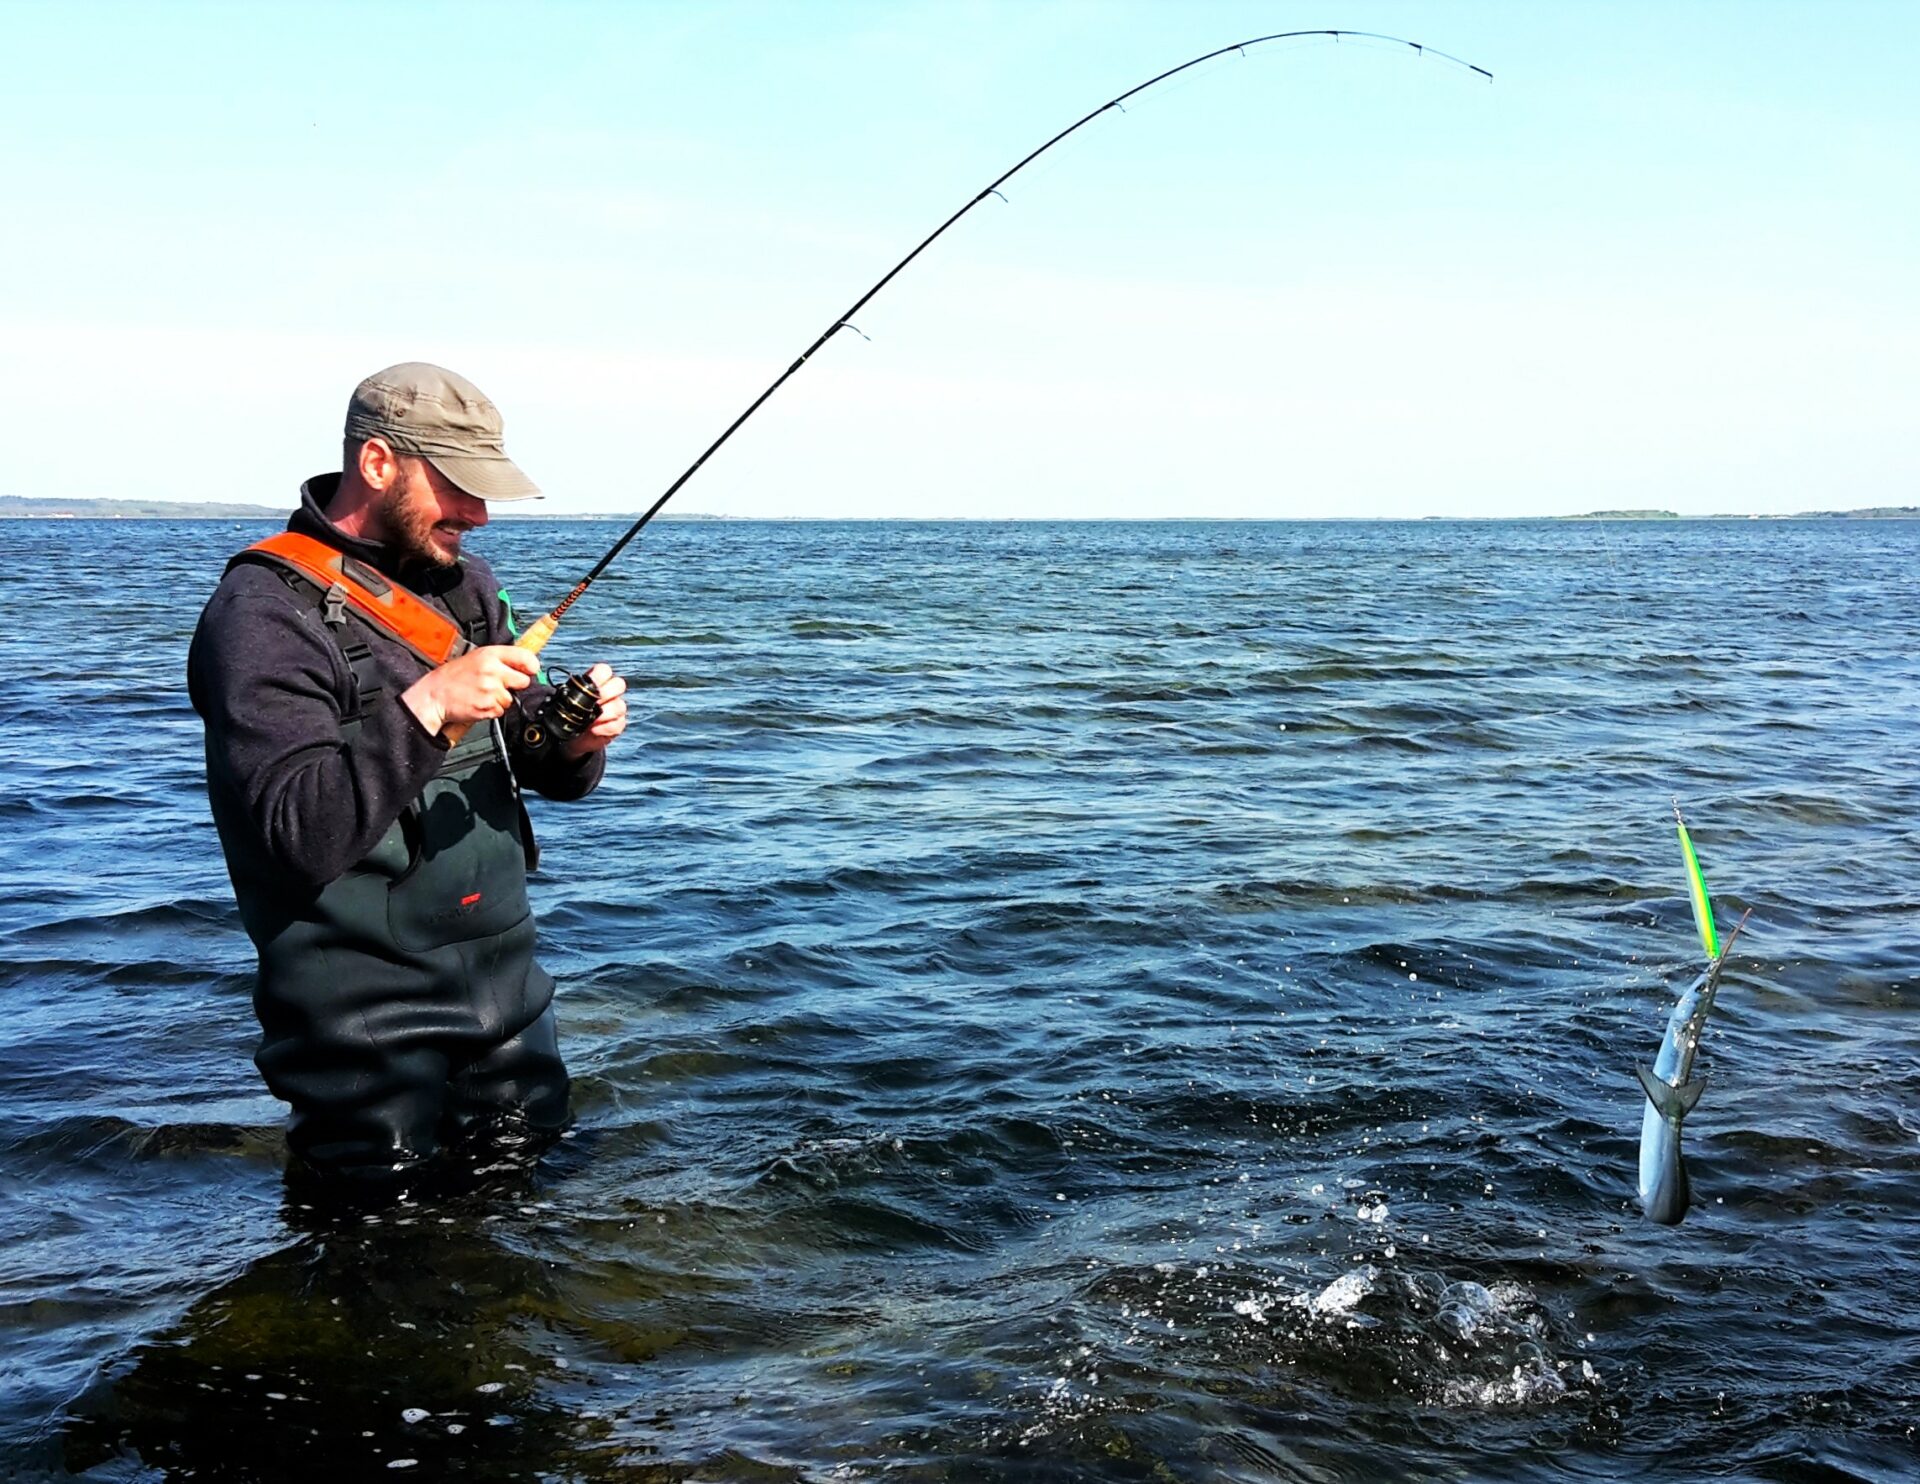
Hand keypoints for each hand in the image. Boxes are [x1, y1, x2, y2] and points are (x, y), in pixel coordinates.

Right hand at [401, 645, 538, 735]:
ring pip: (511, 699)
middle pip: (524, 681)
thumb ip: (500, 659)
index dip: (531, 665)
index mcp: (489, 655)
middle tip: (499, 684)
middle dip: (515, 685)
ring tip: (482, 694)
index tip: (531, 669)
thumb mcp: (475, 657)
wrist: (433, 696)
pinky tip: (479, 702)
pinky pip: (501, 711)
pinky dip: (492, 709)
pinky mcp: (487, 706)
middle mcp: (492, 671)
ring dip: (500, 699)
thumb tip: (524, 664)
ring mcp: (490, 690)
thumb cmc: (452, 677)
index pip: (525, 656)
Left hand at [560, 662, 627, 758]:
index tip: (589, 685)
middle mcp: (609, 694)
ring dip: (606, 713)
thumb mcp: (565, 703)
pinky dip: (606, 727)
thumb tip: (552, 689)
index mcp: (595, 684)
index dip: (600, 675)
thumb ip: (565, 694)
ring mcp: (615, 709)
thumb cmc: (570, 716)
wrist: (572, 738)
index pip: (604, 670)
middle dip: (607, 692)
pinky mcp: (618, 725)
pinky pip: (618, 724)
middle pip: (619, 684)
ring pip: (620, 705)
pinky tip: (595, 730)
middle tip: (595, 703)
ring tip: (592, 720)